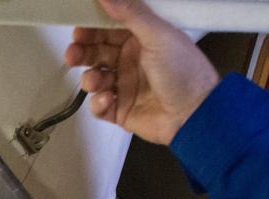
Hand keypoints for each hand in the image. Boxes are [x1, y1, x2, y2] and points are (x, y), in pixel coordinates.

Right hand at [64, 0, 219, 144]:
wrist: (194, 115)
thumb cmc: (185, 72)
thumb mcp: (158, 35)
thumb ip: (131, 13)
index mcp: (141, 40)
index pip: (108, 29)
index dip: (91, 29)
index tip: (78, 30)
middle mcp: (131, 61)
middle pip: (96, 53)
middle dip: (82, 53)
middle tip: (74, 54)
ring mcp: (125, 86)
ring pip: (93, 79)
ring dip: (90, 79)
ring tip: (97, 81)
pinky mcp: (120, 110)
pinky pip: (98, 106)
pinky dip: (99, 103)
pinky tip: (110, 99)